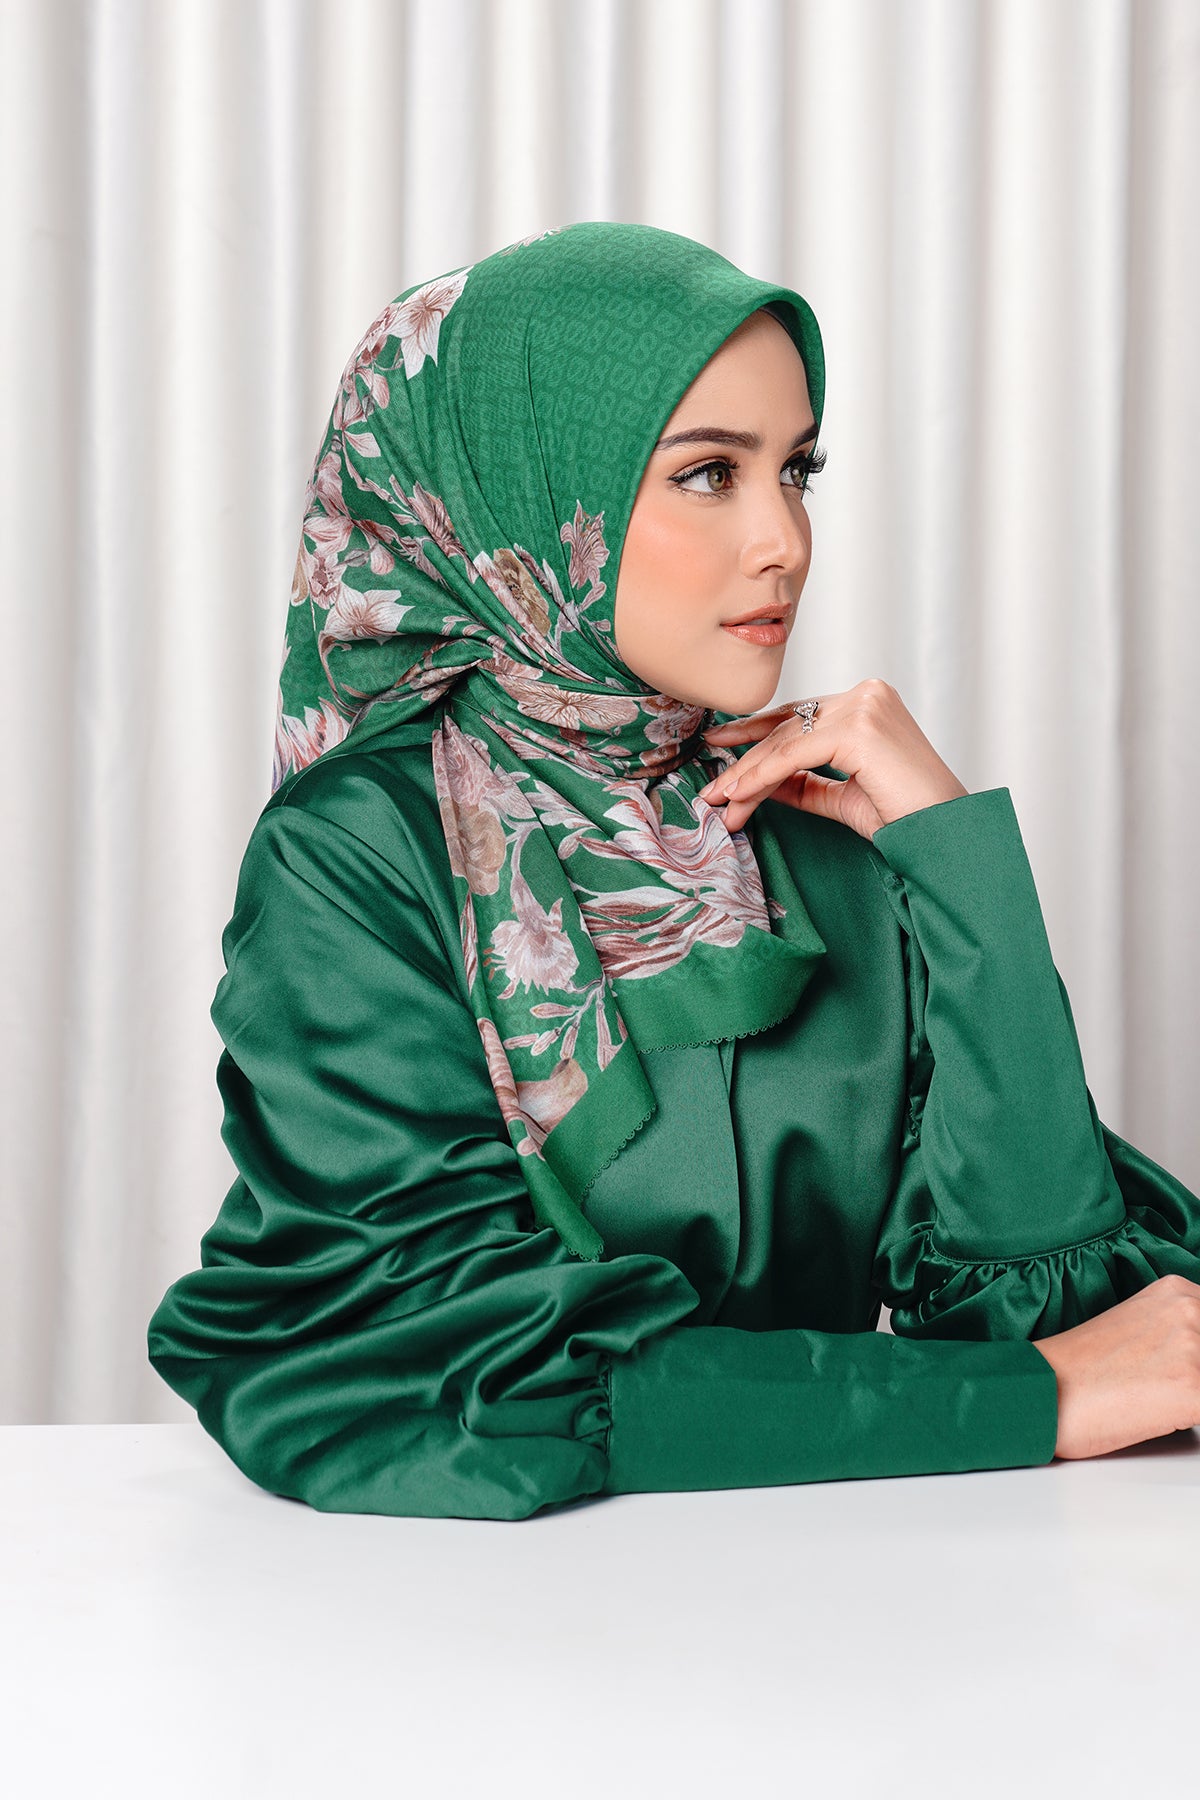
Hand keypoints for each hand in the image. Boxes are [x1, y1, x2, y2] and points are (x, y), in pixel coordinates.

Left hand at [696, 677, 969, 841]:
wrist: (941, 833)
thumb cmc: (903, 816)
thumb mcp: (841, 794)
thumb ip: (802, 782)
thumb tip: (754, 781)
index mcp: (867, 701)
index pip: (799, 716)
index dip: (756, 735)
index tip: (720, 749)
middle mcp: (865, 694)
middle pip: (787, 728)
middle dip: (745, 762)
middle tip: (713, 790)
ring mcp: (863, 706)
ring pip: (785, 741)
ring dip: (747, 776)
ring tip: (722, 803)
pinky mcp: (858, 728)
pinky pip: (793, 755)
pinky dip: (761, 777)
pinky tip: (740, 796)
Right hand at [1031, 1274, 1199, 1458]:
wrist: (1042, 1391)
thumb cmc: (1079, 1369)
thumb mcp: (1138, 1329)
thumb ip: (1181, 1335)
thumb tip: (1197, 1361)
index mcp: (1176, 1291)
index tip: (1192, 1368)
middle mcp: (1190, 1310)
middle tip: (1176, 1389)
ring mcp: (1194, 1348)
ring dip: (1197, 1396)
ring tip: (1166, 1403)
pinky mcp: (1193, 1390)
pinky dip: (1197, 1419)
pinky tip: (1169, 1419)